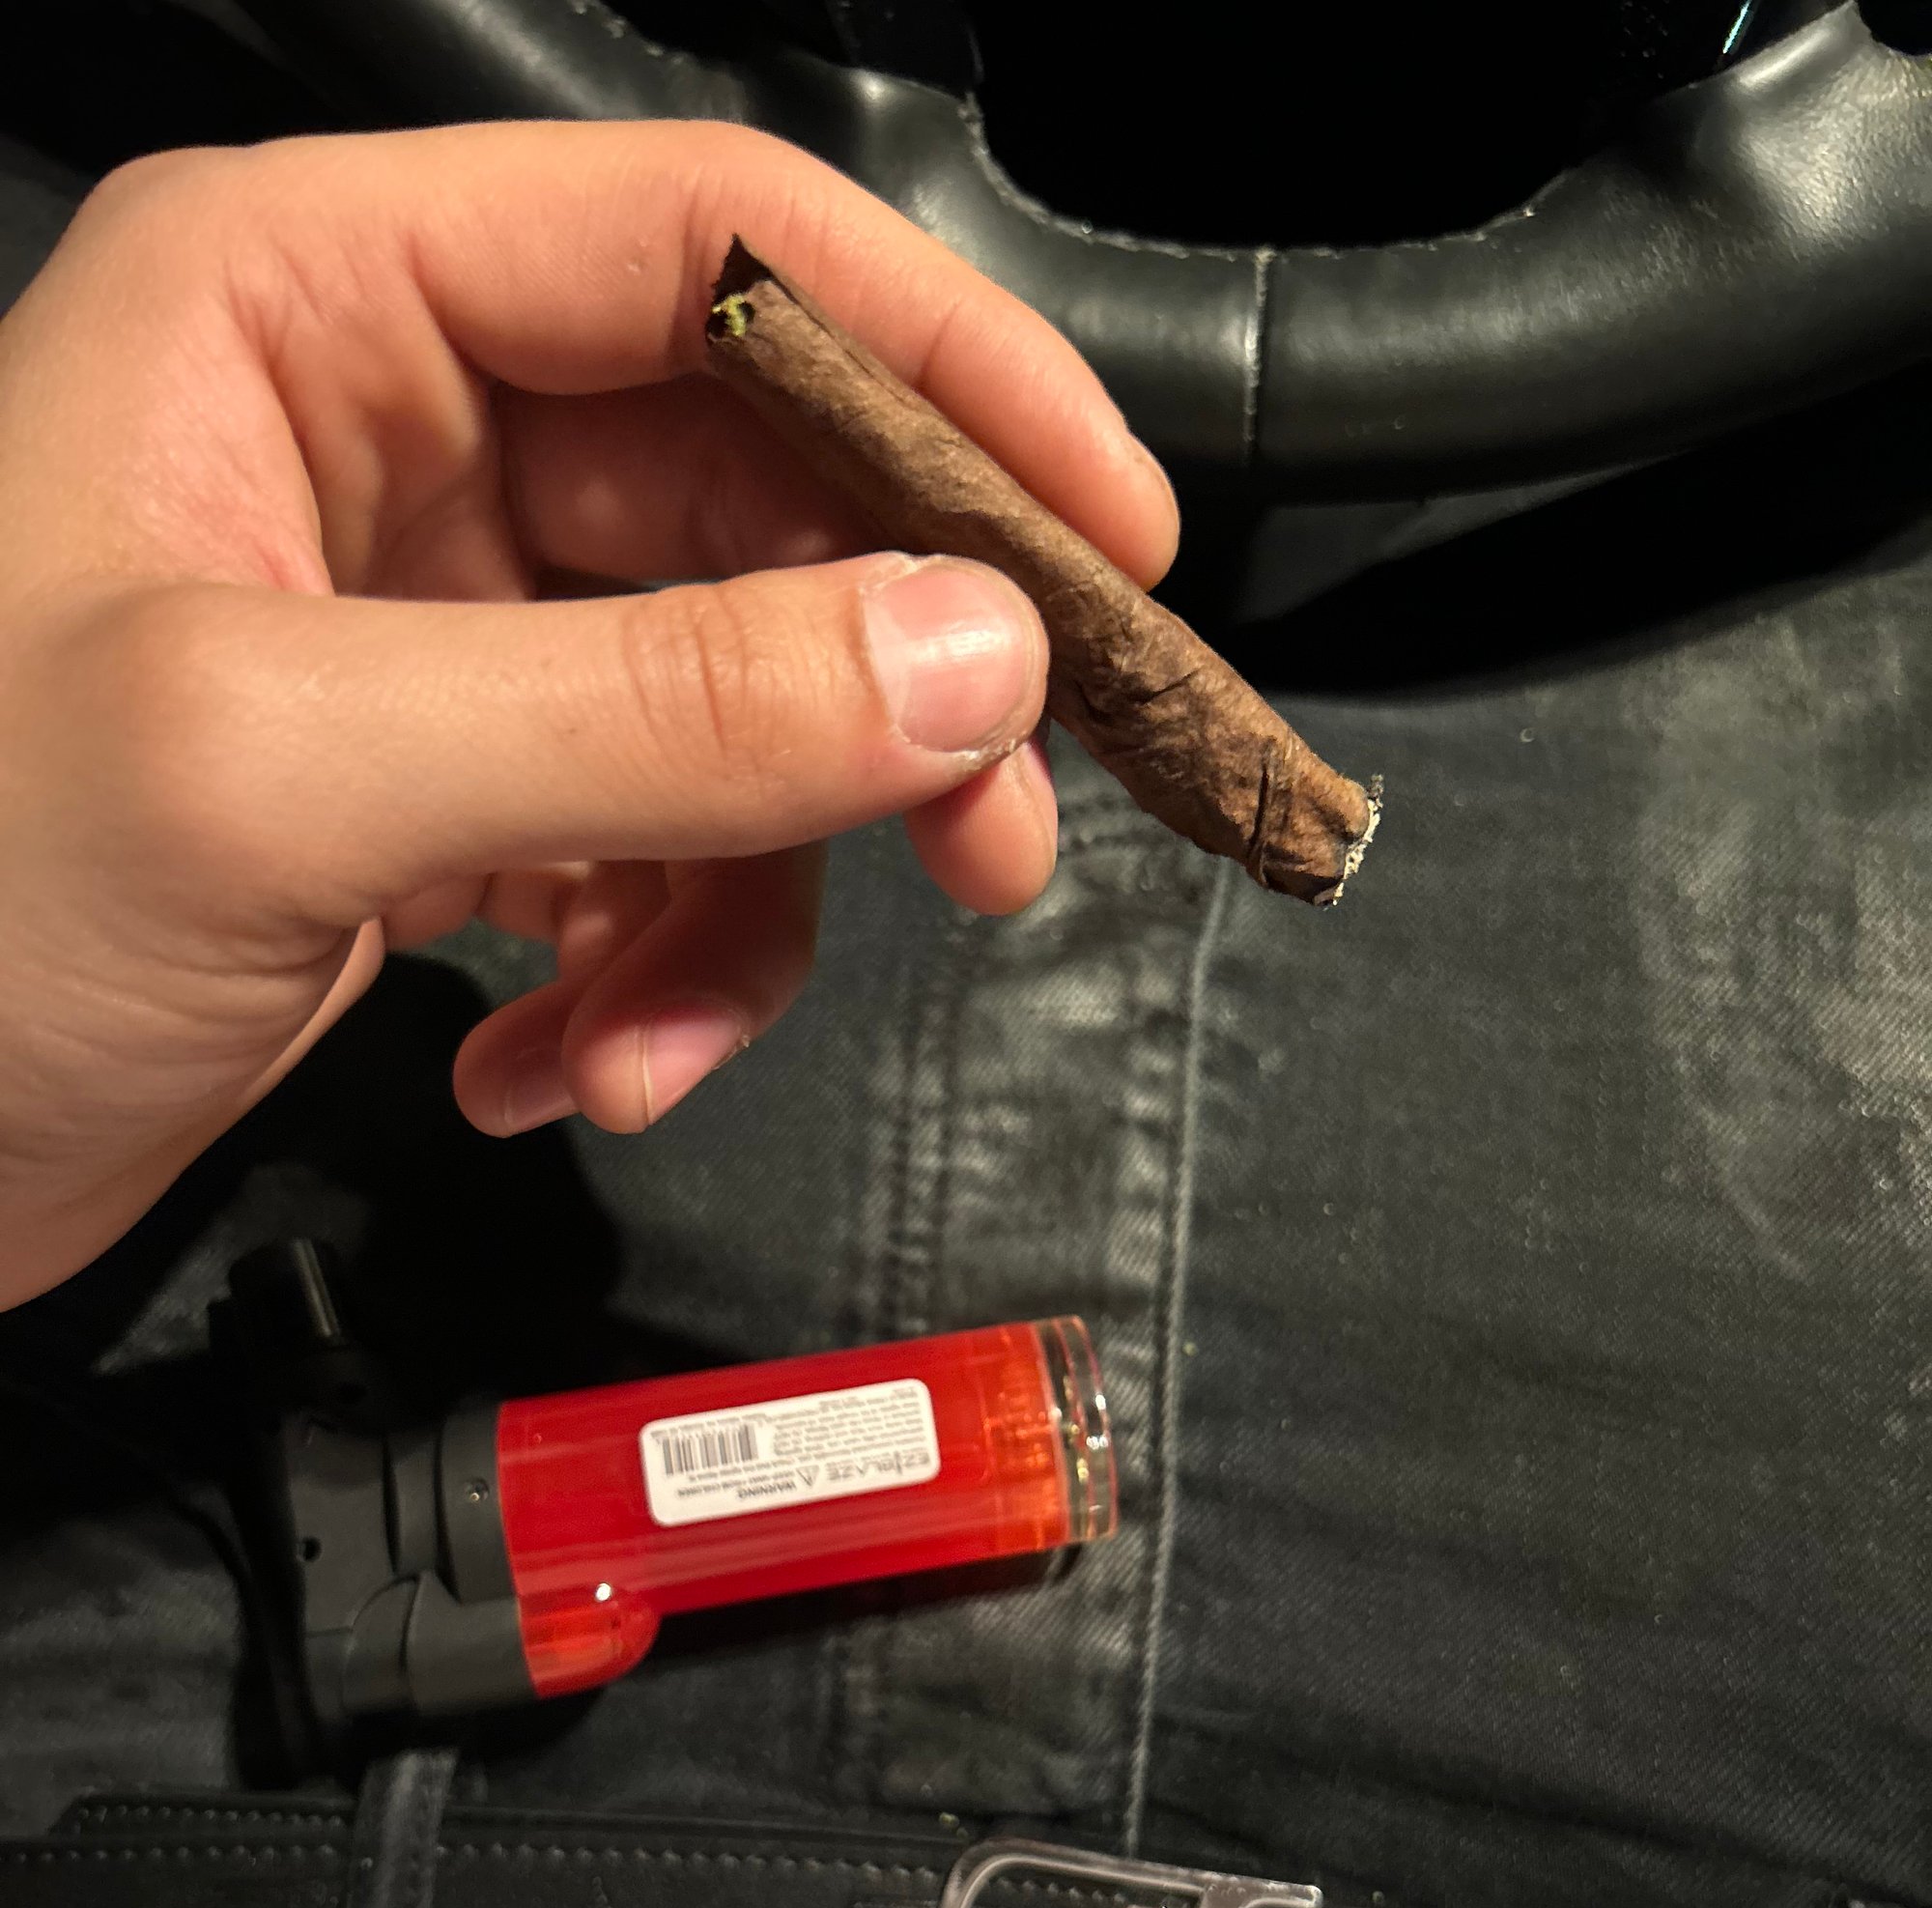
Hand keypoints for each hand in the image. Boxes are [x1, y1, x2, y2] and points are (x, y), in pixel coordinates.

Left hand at [0, 121, 1176, 1309]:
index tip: (1110, 548)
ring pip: (730, 710)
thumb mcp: (284, 774)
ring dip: (745, 897)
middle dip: (879, 696)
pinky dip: (647, 974)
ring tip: (659, 1040)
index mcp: (310, 301)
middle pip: (760, 500)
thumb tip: (966, 663)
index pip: (715, 251)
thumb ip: (648, 706)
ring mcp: (424, 629)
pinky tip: (557, 1064)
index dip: (944, 381)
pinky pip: (652, 849)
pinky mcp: (440, 797)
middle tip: (991, 844)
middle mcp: (385, 435)